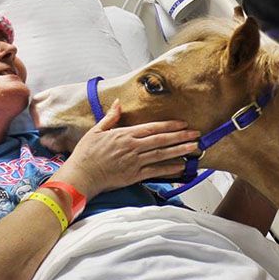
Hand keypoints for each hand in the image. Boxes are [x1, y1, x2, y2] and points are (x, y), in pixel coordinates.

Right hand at [52, 100, 199, 198]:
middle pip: (162, 140)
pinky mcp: (134, 176)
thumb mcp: (96, 130)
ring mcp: (135, 162)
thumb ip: (111, 117)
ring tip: (194, 148)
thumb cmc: (86, 154)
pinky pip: (155, 172)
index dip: (170, 125)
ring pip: (162, 155)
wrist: (81, 175)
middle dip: (181, 136)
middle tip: (196, 134)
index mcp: (125, 134)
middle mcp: (133, 147)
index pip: (152, 128)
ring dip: (179, 150)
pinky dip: (169, 169)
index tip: (183, 124)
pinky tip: (180, 166)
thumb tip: (119, 103)